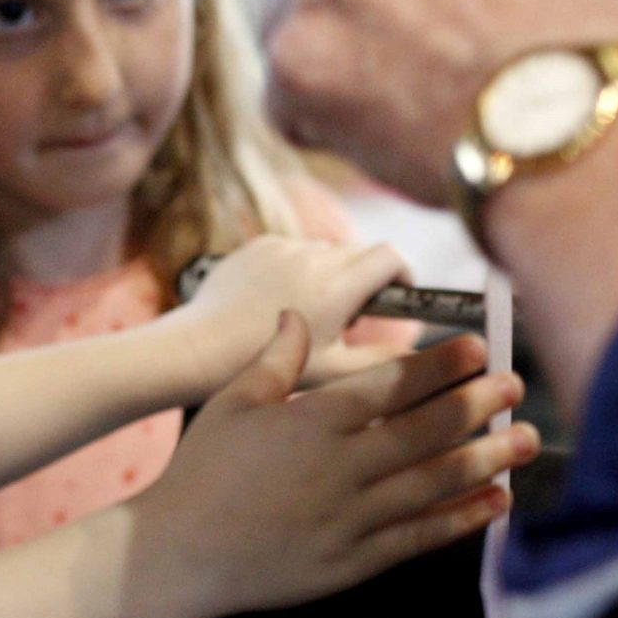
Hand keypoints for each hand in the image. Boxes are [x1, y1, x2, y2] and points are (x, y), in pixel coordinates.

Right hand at [134, 321, 536, 617]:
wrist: (179, 555)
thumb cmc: (201, 473)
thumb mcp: (230, 403)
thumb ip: (275, 359)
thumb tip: (300, 315)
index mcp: (311, 422)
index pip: (390, 385)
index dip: (440, 366)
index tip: (479, 350)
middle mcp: (339, 467)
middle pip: (424, 430)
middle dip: (477, 404)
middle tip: (516, 385)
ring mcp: (350, 517)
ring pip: (433, 482)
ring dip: (486, 458)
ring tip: (526, 439)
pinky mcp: (354, 561)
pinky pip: (420, 535)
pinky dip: (462, 518)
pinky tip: (496, 500)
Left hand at [170, 235, 409, 385]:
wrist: (200, 348)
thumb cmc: (267, 366)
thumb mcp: (332, 372)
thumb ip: (381, 363)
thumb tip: (416, 360)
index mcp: (339, 285)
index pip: (391, 257)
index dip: (403, 274)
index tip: (401, 296)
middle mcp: (314, 256)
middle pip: (359, 254)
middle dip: (364, 280)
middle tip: (349, 319)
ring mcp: (283, 247)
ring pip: (323, 252)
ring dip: (328, 274)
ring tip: (308, 314)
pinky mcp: (257, 246)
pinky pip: (290, 250)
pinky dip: (294, 270)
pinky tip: (274, 303)